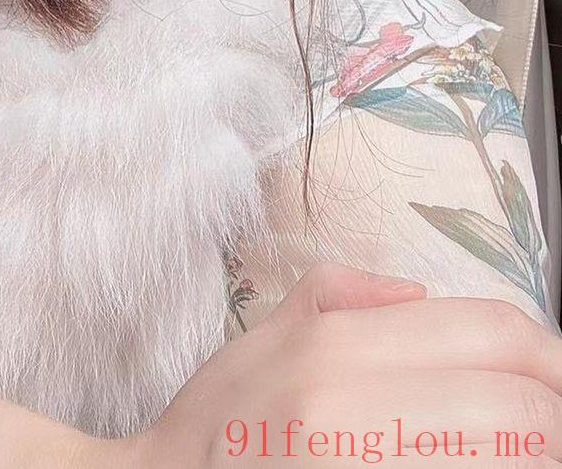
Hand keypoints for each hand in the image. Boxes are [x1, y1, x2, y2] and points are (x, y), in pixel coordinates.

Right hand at [108, 261, 561, 466]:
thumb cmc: (216, 424)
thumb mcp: (264, 333)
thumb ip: (339, 292)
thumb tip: (419, 294)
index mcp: (331, 347)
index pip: (492, 333)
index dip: (546, 353)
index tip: (554, 373)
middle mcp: (350, 408)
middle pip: (523, 405)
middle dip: (554, 413)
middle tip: (551, 422)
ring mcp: (361, 468)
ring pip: (515, 457)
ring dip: (535, 453)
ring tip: (525, 448)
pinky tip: (480, 464)